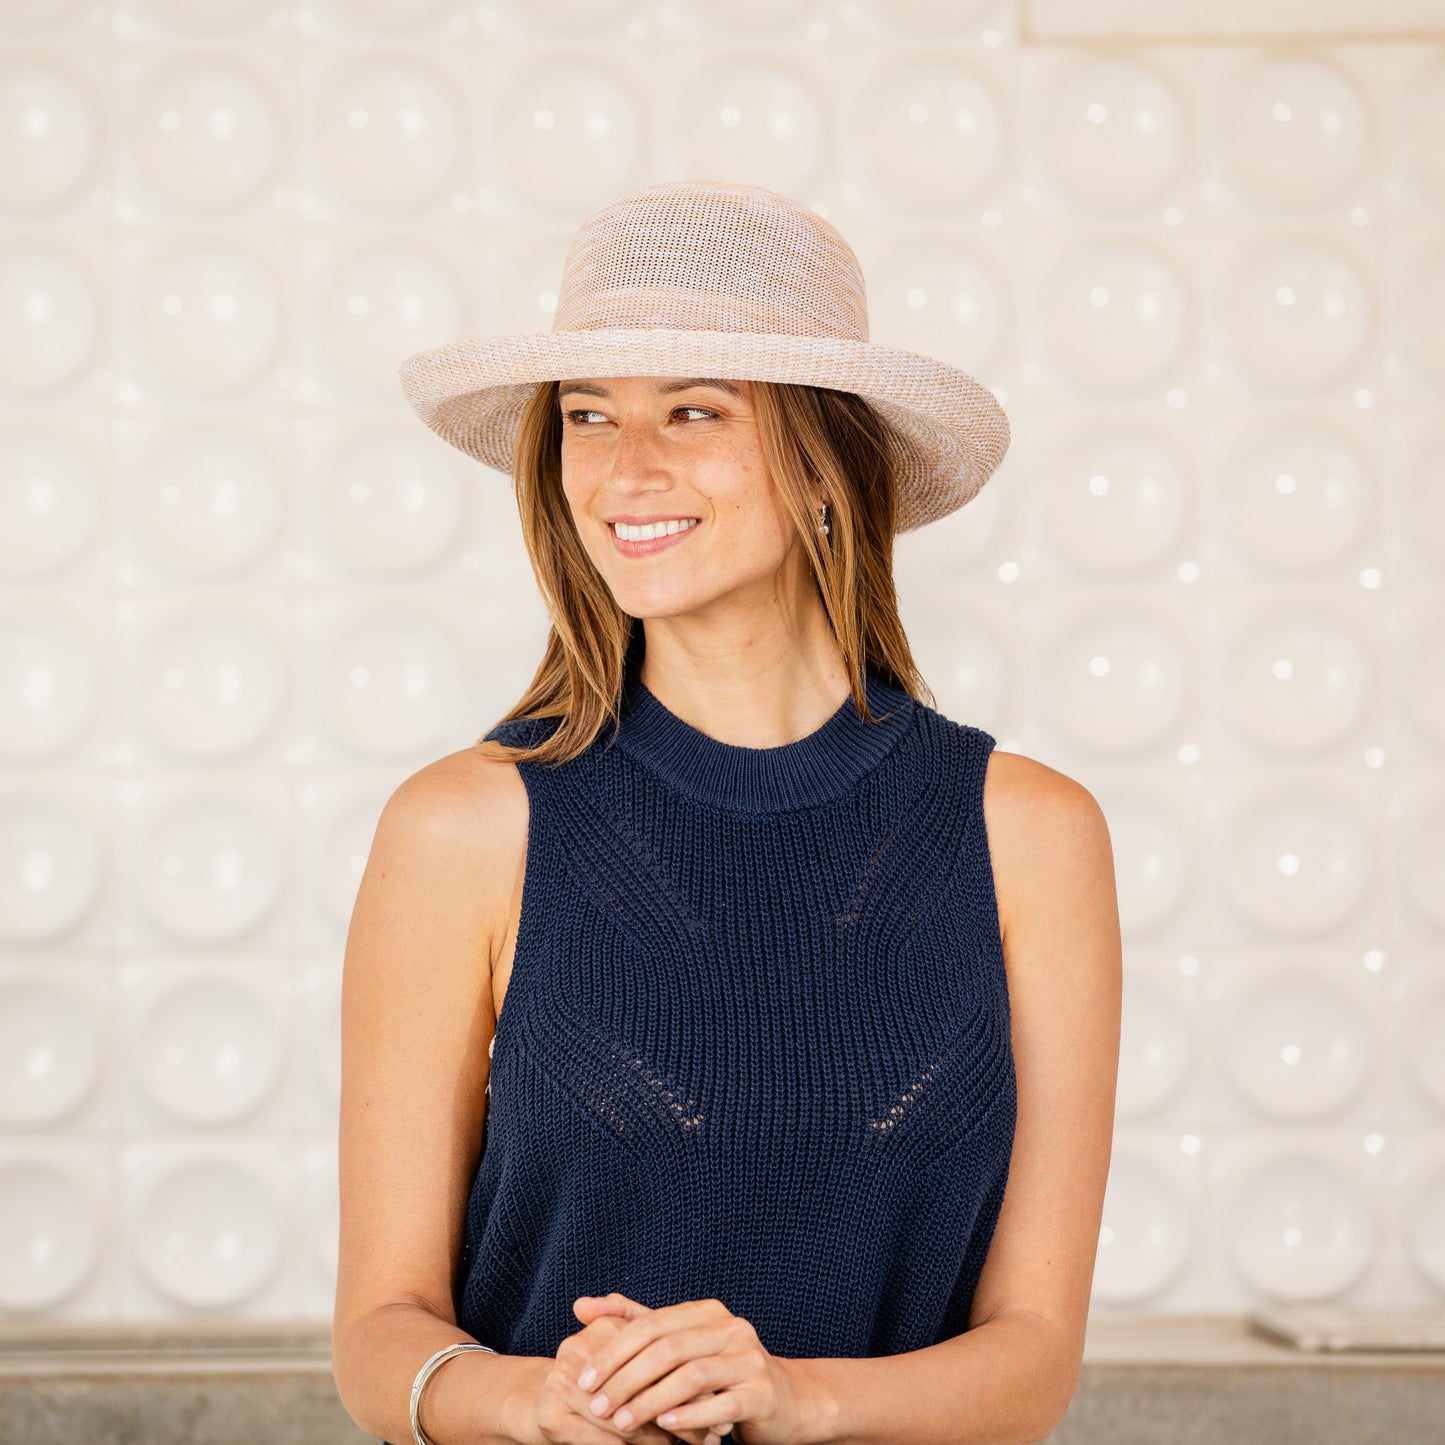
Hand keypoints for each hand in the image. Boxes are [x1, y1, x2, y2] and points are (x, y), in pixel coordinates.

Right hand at [517, 1307, 715, 1444]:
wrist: (545, 1402)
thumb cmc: (604, 1380)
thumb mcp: (631, 1356)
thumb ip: (666, 1351)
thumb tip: (708, 1361)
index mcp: (602, 1328)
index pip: (655, 1356)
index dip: (689, 1381)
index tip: (721, 1400)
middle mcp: (578, 1350)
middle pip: (642, 1388)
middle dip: (682, 1413)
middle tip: (716, 1431)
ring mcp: (561, 1384)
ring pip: (625, 1421)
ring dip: (663, 1439)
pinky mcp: (552, 1417)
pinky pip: (603, 1442)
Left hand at [567, 1291, 815, 1444]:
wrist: (786, 1403)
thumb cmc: (721, 1374)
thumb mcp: (681, 1344)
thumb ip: (634, 1323)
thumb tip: (581, 1305)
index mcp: (707, 1313)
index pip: (652, 1324)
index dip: (615, 1350)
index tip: (586, 1379)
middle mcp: (730, 1328)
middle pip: (669, 1348)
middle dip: (627, 1378)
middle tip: (599, 1405)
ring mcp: (749, 1359)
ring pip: (692, 1376)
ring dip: (652, 1401)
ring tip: (622, 1422)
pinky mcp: (763, 1393)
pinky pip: (722, 1405)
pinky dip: (690, 1416)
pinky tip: (665, 1426)